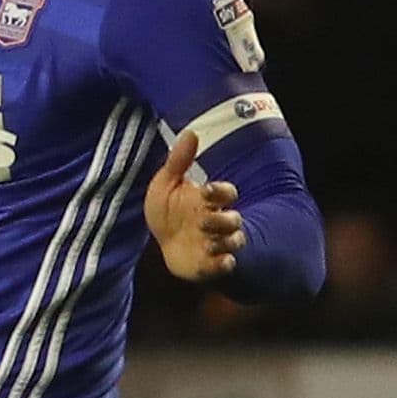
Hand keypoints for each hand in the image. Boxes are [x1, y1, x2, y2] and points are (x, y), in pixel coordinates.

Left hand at [146, 128, 245, 281]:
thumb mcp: (166, 184)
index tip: (205, 189)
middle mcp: (217, 221)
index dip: (220, 191)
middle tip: (204, 220)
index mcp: (208, 200)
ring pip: (234, 241)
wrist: (162, 242)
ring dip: (225, 241)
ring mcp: (215, 243)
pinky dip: (224, 264)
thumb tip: (190, 132)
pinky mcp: (209, 264)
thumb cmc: (168, 210)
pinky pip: (224, 265)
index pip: (226, 192)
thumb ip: (178, 161)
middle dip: (223, 220)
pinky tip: (222, 262)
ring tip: (208, 242)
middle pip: (234, 220)